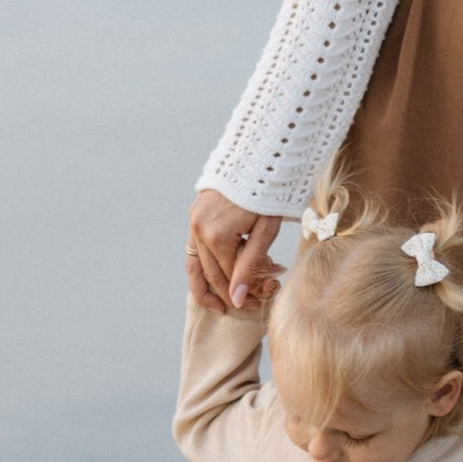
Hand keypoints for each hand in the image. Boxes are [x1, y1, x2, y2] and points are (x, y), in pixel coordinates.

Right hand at [189, 188, 283, 313]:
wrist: (258, 155)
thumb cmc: (268, 193)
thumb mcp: (266, 231)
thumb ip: (251, 265)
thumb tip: (236, 298)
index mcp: (218, 235)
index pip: (228, 276)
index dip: (245, 292)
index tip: (262, 299)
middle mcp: (199, 229)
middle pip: (212, 273)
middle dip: (231, 292)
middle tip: (252, 302)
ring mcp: (194, 220)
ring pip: (195, 264)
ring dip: (207, 287)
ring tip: (219, 306)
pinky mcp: (195, 213)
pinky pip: (194, 248)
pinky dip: (202, 266)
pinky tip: (212, 279)